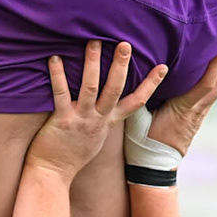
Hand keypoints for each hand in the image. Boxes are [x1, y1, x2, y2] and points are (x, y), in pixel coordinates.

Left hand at [25, 40, 166, 182]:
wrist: (54, 175)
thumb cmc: (73, 153)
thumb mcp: (96, 135)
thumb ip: (103, 117)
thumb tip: (109, 101)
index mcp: (108, 122)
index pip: (136, 101)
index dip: (150, 84)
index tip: (163, 66)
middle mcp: (98, 119)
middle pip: (115, 89)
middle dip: (121, 65)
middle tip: (126, 44)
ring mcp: (81, 120)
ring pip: (91, 88)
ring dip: (92, 63)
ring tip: (94, 41)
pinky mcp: (63, 121)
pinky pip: (61, 94)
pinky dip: (58, 75)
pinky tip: (55, 58)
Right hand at [147, 39, 216, 156]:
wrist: (155, 165)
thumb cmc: (143, 140)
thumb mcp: (137, 118)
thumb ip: (140, 95)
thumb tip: (138, 72)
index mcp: (184, 109)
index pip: (205, 86)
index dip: (214, 67)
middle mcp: (197, 109)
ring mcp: (200, 112)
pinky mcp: (199, 112)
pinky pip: (214, 90)